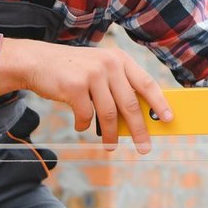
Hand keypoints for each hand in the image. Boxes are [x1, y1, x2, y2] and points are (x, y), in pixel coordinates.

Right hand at [0, 39, 172, 153]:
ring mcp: (92, 74)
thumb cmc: (73, 71)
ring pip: (109, 114)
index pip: (146, 83)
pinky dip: (85, 125)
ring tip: (110, 146)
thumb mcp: (99, 70)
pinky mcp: (75, 86)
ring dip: (110, 135)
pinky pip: (87, 116)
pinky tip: (80, 124)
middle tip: (144, 147)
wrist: (37, 61)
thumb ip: (118, 87)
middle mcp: (109, 64)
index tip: (169, 119)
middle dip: (139, 130)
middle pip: (130, 104)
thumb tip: (138, 119)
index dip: (160, 103)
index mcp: (120, 59)